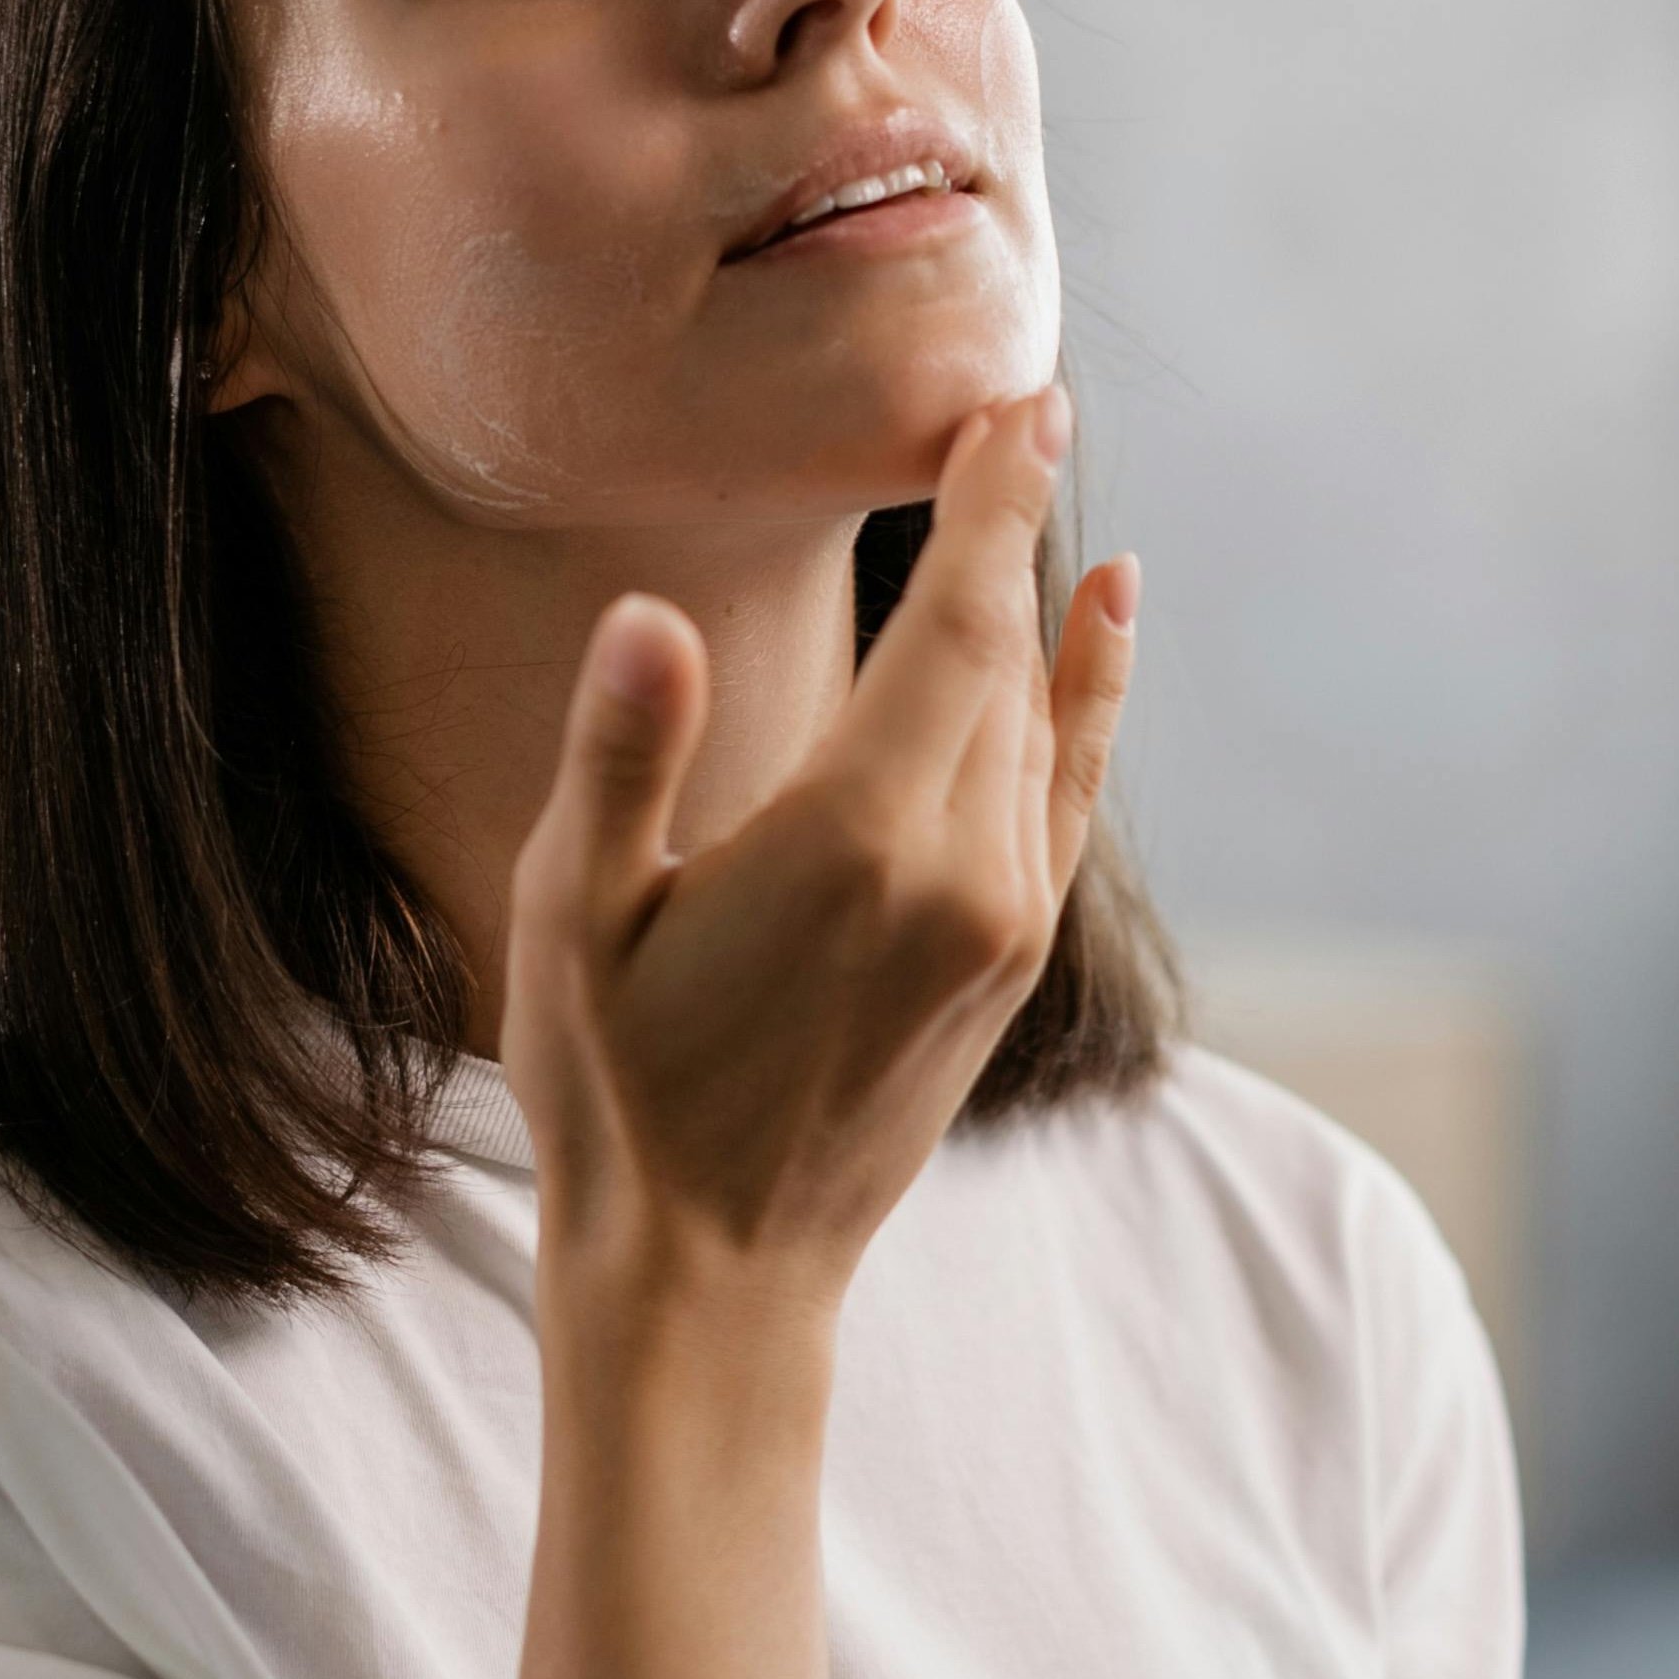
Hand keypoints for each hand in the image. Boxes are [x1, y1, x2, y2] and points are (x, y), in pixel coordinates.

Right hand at [500, 385, 1137, 1337]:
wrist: (714, 1277)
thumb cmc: (618, 1094)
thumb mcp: (577, 920)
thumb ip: (624, 758)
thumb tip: (645, 617)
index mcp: (859, 839)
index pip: (959, 627)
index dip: (992, 506)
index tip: (1017, 400)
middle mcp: (965, 874)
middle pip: (1009, 659)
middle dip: (1012, 527)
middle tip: (1021, 405)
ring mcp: (1002, 924)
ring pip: (1042, 725)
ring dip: (1049, 605)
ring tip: (1058, 491)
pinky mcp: (1007, 966)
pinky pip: (1065, 798)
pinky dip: (1086, 705)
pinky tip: (1101, 636)